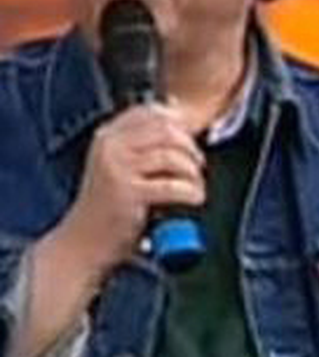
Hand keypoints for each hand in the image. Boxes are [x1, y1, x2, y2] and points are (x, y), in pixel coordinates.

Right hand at [47, 104, 204, 280]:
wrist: (82, 244)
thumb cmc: (108, 206)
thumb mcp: (117, 165)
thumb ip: (142, 143)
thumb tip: (179, 114)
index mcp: (107, 136)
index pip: (152, 112)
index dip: (179, 124)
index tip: (189, 143)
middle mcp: (109, 146)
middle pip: (168, 130)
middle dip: (191, 148)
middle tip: (198, 167)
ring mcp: (117, 168)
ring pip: (174, 157)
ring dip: (194, 173)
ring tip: (195, 186)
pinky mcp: (127, 192)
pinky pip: (174, 185)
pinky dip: (192, 192)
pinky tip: (194, 199)